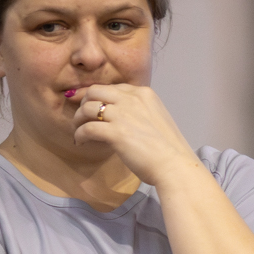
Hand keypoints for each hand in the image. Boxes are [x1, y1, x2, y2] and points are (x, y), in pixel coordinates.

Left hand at [68, 83, 202, 186]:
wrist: (175, 165)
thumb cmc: (169, 148)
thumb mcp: (156, 118)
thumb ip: (138, 111)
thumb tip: (117, 116)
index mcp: (144, 94)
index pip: (112, 87)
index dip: (98, 97)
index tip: (92, 107)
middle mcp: (132, 99)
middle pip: (95, 91)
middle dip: (84, 103)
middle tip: (83, 118)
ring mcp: (123, 114)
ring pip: (87, 108)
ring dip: (78, 119)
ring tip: (79, 131)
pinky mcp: (116, 132)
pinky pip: (87, 128)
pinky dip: (79, 135)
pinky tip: (80, 142)